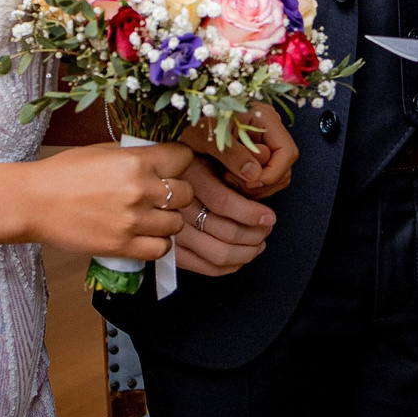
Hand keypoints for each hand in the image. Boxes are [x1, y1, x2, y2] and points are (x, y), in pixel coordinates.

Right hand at [33, 141, 193, 259]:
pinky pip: (162, 249)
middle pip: (186, 193)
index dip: (179, 161)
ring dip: (167, 219)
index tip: (171, 165)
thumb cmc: (63, 173)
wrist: (33, 203)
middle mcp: (140, 190)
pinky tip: (146, 235)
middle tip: (160, 194)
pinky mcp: (123, 247)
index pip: (184, 157)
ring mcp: (133, 221)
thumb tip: (159, 158)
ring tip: (150, 216)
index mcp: (135, 161)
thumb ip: (135, 156)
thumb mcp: (102, 151)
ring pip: (177, 223)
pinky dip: (158, 243)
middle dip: (177, 192)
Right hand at [169, 156, 277, 275]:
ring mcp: (172, 232)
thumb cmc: (187, 163)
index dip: (252, 214)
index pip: (224, 203)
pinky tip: (242, 257)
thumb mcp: (206, 149)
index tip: (269, 216)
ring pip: (218, 254)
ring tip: (259, 243)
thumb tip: (255, 175)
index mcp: (189, 178)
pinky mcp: (170, 251)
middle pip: (226, 232)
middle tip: (267, 229)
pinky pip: (204, 267)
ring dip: (247, 252)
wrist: (148, 180)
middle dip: (255, 235)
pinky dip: (230, 266)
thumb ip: (230, 160)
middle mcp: (178, 208)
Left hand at [182, 101, 297, 199]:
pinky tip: (230, 179)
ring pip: (276, 177)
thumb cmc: (194, 123)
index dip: (272, 174)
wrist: (184, 123)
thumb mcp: (207, 137)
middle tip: (231, 182)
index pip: (287, 153)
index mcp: (265, 118)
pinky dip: (250, 186)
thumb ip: (232, 153)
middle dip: (261, 183)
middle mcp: (271, 130)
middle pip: (284, 168)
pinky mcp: (259, 155)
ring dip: (255, 187)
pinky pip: (265, 178)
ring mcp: (267, 143)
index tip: (248, 183)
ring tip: (227, 180)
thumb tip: (255, 174)